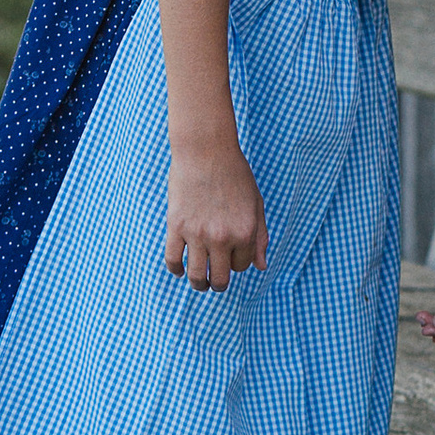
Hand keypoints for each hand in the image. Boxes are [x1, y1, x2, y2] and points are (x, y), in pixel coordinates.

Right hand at [165, 140, 266, 290]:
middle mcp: (223, 237)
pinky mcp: (176, 226)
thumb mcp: (256, 204)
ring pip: (196, 276)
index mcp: (245, 232)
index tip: (232, 255)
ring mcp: (197, 233)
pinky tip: (179, 270)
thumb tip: (261, 267)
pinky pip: (172, 259)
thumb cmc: (234, 174)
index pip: (242, 266)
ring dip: (198, 284)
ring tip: (199, 282)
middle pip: (220, 278)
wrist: (206, 150)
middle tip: (215, 282)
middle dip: (218, 284)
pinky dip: (175, 270)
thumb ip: (260, 237)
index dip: (237, 263)